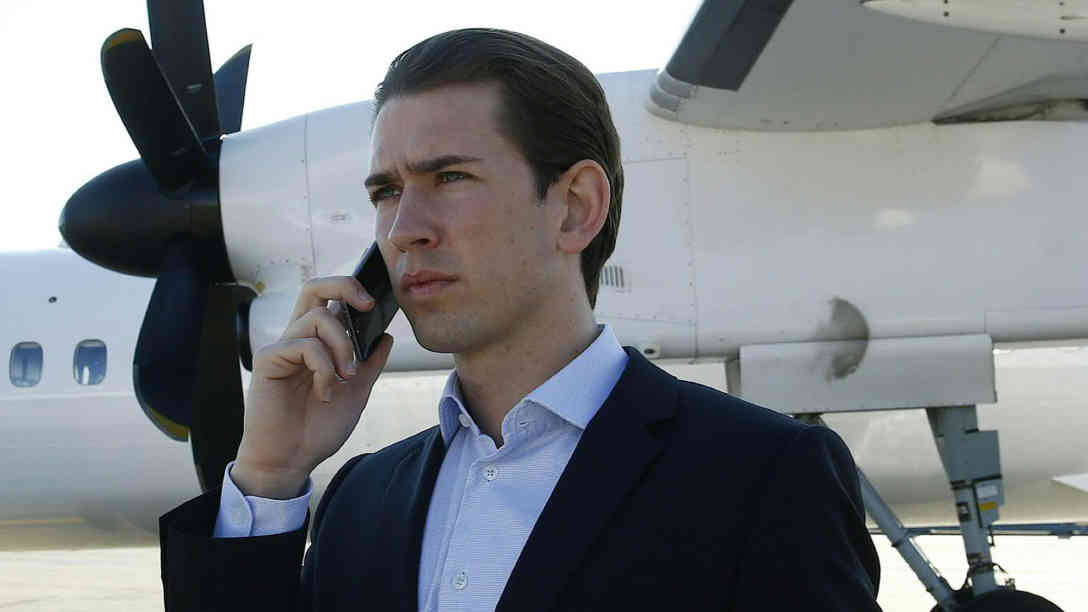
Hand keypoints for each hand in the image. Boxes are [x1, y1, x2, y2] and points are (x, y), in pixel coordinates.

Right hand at [231, 276, 393, 497]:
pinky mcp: (268, 359)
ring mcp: (282, 347)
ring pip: (319, 318)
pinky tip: (325, 393)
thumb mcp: (356, 392)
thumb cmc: (318, 427)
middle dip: (345, 286)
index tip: (377, 303)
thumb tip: (386, 335)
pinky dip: (324, 369)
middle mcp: (297, 337)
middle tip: (367, 306)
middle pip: (314, 287)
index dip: (352, 289)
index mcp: (317, 341)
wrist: (292, 459)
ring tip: (346, 378)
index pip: (330, 299)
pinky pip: (305, 345)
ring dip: (343, 347)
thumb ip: (369, 363)